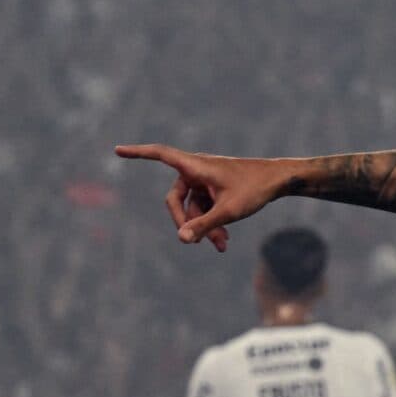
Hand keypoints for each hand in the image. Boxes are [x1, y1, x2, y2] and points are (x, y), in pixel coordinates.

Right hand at [113, 144, 290, 251]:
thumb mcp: (228, 211)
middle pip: (176, 199)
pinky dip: (212, 222)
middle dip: (187, 222)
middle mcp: (196, 169)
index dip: (138, 153)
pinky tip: (224, 241)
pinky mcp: (214, 188)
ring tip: (223, 246)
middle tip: (196, 243)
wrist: (279, 182)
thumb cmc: (254, 189)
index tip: (117, 150)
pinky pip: (204, 207)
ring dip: (205, 227)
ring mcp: (204, 179)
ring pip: (193, 208)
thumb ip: (204, 226)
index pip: (160, 154)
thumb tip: (182, 239)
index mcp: (194, 165)